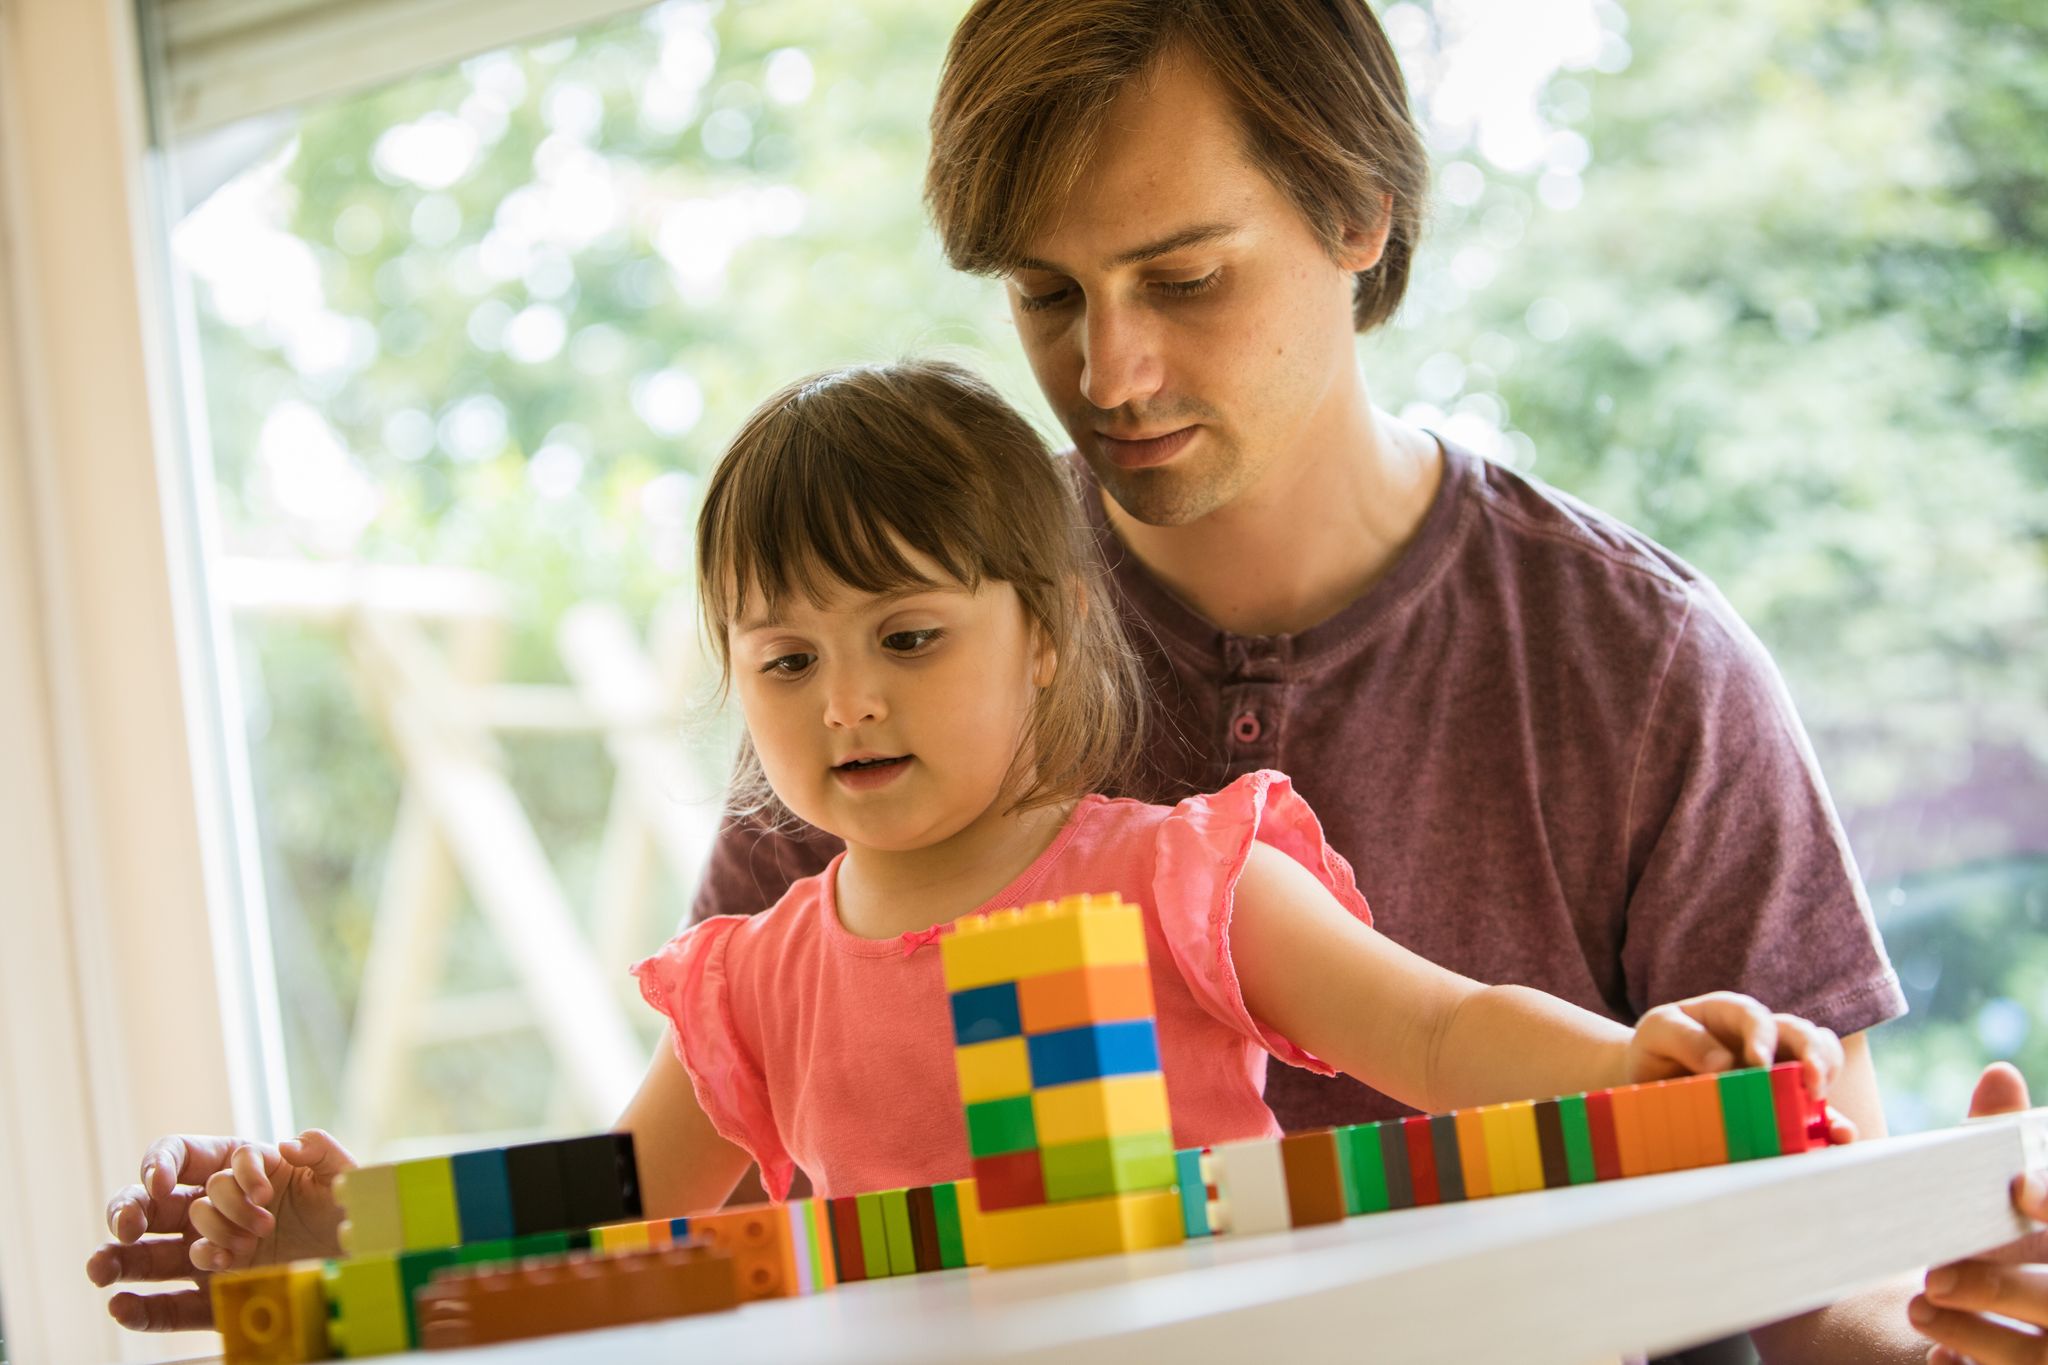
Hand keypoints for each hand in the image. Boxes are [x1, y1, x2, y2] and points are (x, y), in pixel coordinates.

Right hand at [84, 1130, 353, 1331]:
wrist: (365, 1262)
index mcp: (236, 1170)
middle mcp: (214, 1211)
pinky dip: (144, 1308)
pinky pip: (171, 1307)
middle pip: (152, 1206)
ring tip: (100, 1268)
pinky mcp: (215, 1299)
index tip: (161, 1183)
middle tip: (128, 1226)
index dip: (161, 1165)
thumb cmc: (350, 1210)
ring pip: (150, 1256)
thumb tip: (289, 1145)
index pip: (182, 1156)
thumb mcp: (343, 1174)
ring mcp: (209, 1256)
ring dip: (120, 1260)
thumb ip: (322, 1151)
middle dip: (130, 1210)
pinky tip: (122, 1306)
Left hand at [1626, 990, 1846, 1102]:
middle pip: (1803, 1034)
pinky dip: (1829, 1121)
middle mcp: (1765, 1037)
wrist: (1652, 1078)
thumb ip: (1684, 1038)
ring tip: (1828, 1107)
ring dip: (1829, 1085)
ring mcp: (1779, 1067)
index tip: (1759, 1064)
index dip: (1763, 1037)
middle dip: (1814, 1055)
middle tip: (1812, 1083)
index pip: (1755, 1017)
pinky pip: (1816, 1107)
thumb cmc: (1657, 1046)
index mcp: (1733, 1014)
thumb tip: (1725, 1064)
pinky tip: (1838, 1138)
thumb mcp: (1658, 1031)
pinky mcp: (1785, 1099)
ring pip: (1821, 1063)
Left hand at [1908, 1063, 2047, 1363]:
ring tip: (1918, 1304)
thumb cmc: (2022, 1238)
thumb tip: (1999, 1073)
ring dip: (1979, 1334)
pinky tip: (1940, 1358)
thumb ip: (2008, 1139)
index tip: (2020, 1188)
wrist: (2020, 1301)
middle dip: (2000, 1285)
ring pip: (2037, 1354)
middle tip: (1934, 1273)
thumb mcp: (2018, 1190)